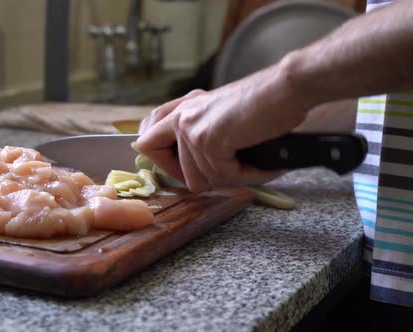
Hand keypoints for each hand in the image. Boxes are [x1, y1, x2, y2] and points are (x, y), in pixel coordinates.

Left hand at [137, 64, 316, 191]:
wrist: (287, 87)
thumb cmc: (264, 102)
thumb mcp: (220, 114)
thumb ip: (199, 133)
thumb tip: (191, 172)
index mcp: (182, 109)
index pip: (146, 142)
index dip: (164, 163)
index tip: (186, 170)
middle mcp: (181, 117)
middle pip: (174, 170)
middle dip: (201, 178)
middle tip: (228, 170)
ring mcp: (192, 129)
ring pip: (202, 180)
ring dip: (233, 176)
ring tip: (254, 159)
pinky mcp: (208, 141)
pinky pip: (224, 177)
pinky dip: (248, 175)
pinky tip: (262, 162)